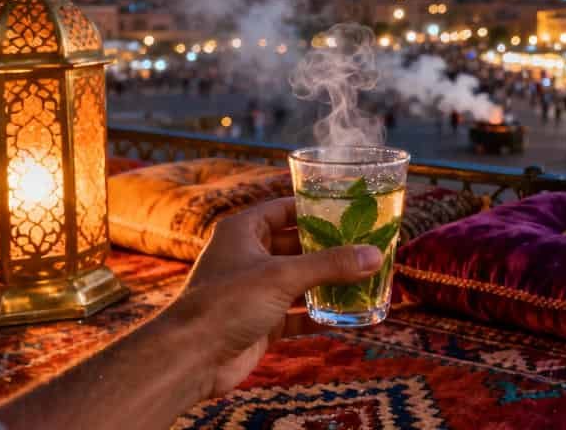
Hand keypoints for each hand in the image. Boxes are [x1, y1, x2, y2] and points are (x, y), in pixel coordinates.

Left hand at [171, 197, 383, 395]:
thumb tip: (374, 255)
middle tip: (364, 245)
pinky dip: (318, 314)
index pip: (283, 209)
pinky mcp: (260, 322)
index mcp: (243, 232)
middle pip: (295, 245)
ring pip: (298, 281)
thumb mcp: (283, 276)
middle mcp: (248, 258)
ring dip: (327, 282)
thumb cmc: (227, 303)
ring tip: (365, 278)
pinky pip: (296, 313)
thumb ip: (330, 265)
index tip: (346, 209)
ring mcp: (254, 292)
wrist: (191, 358)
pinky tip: (347, 316)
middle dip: (327, 248)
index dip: (313, 207)